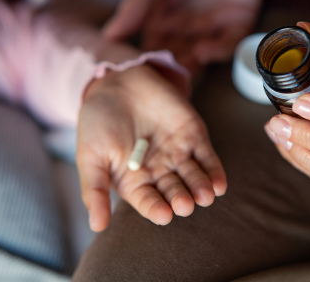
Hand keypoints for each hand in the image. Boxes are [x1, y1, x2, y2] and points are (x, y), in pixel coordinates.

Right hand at [77, 65, 226, 230]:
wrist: (116, 83)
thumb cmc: (98, 122)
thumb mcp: (90, 155)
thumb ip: (95, 189)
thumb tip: (97, 226)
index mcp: (134, 182)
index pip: (148, 201)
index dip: (156, 209)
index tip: (163, 215)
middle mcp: (159, 172)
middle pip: (174, 191)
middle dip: (181, 199)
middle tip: (185, 205)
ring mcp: (178, 154)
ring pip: (194, 177)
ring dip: (201, 188)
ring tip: (205, 196)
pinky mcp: (193, 136)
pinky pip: (207, 157)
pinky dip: (214, 170)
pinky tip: (219, 184)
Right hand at [103, 0, 272, 72]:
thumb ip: (136, 5)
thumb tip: (109, 36)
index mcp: (163, 19)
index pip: (152, 49)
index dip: (145, 64)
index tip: (136, 77)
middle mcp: (187, 28)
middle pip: (177, 58)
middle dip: (171, 72)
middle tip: (161, 86)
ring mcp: (213, 26)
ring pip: (202, 57)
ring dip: (193, 66)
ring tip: (181, 71)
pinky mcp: (239, 20)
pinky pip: (229, 44)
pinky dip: (218, 51)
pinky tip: (205, 51)